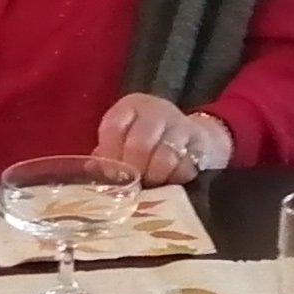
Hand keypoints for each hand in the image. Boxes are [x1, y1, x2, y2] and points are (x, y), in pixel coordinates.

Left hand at [93, 91, 231, 184]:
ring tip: (151, 185)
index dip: (110, 154)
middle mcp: (156, 110)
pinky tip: (171, 182)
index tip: (111, 175)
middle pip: (140, 143)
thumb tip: (92, 172)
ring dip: (156, 177)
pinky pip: (187, 165)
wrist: (192, 137)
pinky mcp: (200, 142)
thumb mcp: (124, 141)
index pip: (113, 127)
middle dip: (134, 170)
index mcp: (130, 107)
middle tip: (132, 186)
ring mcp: (180, 124)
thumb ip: (107, 155)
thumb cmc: (147, 143)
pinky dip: (177, 178)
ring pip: (165, 156)